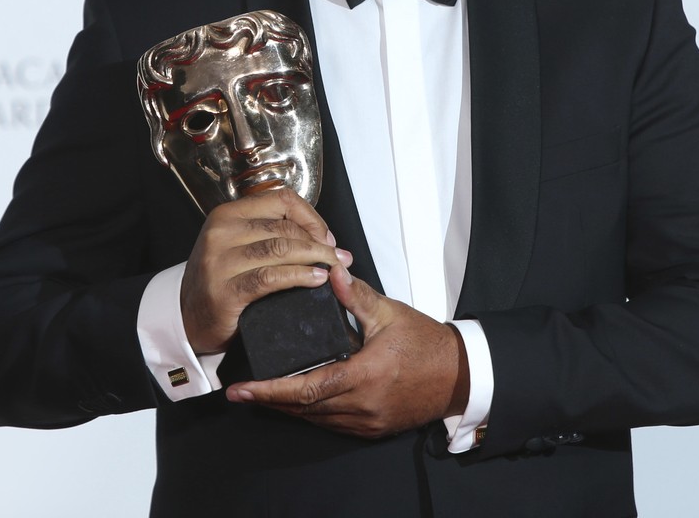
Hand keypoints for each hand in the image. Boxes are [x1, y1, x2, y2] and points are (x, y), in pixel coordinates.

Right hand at [180, 187, 347, 355]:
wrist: (187, 318)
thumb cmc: (219, 281)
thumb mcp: (237, 245)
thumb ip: (270, 233)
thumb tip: (323, 237)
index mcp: (226, 215)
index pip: (281, 200)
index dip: (311, 217)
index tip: (326, 236)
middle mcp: (221, 233)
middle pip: (285, 227)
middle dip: (320, 242)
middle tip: (339, 258)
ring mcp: (221, 262)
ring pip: (281, 249)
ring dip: (316, 259)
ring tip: (333, 268)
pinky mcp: (226, 291)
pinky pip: (271, 278)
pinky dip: (300, 277)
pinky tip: (316, 280)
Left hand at [225, 264, 470, 438]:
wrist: (459, 375)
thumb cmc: (426, 343)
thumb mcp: (389, 313)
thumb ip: (355, 295)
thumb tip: (330, 270)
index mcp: (363, 376)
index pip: (305, 389)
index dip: (270, 390)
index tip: (242, 388)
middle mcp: (361, 406)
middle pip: (304, 410)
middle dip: (269, 401)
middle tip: (239, 393)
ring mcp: (366, 422)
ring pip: (316, 420)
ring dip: (288, 409)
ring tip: (261, 395)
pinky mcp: (372, 428)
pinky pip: (332, 425)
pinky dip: (311, 414)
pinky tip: (297, 402)